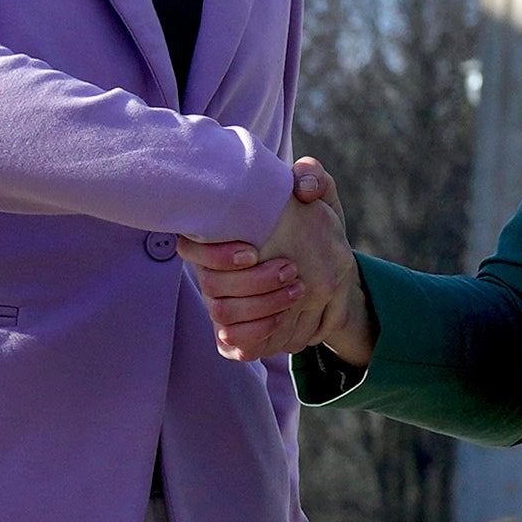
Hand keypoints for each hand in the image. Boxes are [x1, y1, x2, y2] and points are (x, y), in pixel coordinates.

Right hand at [185, 157, 369, 371]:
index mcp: (219, 239)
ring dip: (261, 307)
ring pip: (224, 316)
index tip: (252, 252)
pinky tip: (282, 321)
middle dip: (253, 282)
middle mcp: (215, 274)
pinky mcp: (238, 331)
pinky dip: (254, 336)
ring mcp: (224, 304)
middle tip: (291, 271)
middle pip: (212, 287)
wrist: (330, 266)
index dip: (215, 255)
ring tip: (297, 291)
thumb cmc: (314, 223)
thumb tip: (304, 188)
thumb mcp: (320, 198)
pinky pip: (232, 343)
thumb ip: (312, 178)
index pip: (191, 248)